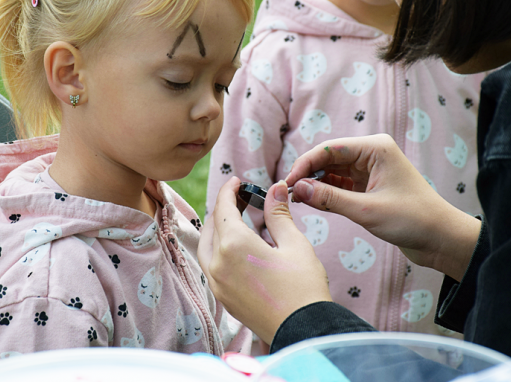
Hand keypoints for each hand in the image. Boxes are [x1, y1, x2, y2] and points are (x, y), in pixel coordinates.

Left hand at [198, 177, 331, 344]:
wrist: (303, 330)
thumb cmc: (303, 286)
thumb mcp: (294, 243)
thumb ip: (278, 214)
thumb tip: (275, 188)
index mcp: (233, 245)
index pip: (222, 208)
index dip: (229, 190)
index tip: (237, 181)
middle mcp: (218, 263)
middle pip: (213, 226)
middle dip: (224, 208)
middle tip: (241, 198)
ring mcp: (217, 283)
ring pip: (207, 246)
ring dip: (218, 229)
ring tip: (236, 219)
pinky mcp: (222, 298)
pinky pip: (211, 265)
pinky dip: (218, 249)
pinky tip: (235, 247)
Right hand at [285, 134, 480, 280]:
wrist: (442, 239)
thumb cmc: (413, 219)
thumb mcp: (366, 210)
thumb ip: (329, 199)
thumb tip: (297, 189)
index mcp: (375, 148)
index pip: (330, 149)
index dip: (305, 164)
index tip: (287, 182)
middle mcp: (372, 154)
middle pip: (329, 159)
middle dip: (308, 175)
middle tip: (287, 193)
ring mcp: (370, 171)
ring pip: (333, 173)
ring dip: (316, 185)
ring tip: (296, 200)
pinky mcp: (370, 187)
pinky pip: (341, 186)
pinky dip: (327, 195)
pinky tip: (313, 203)